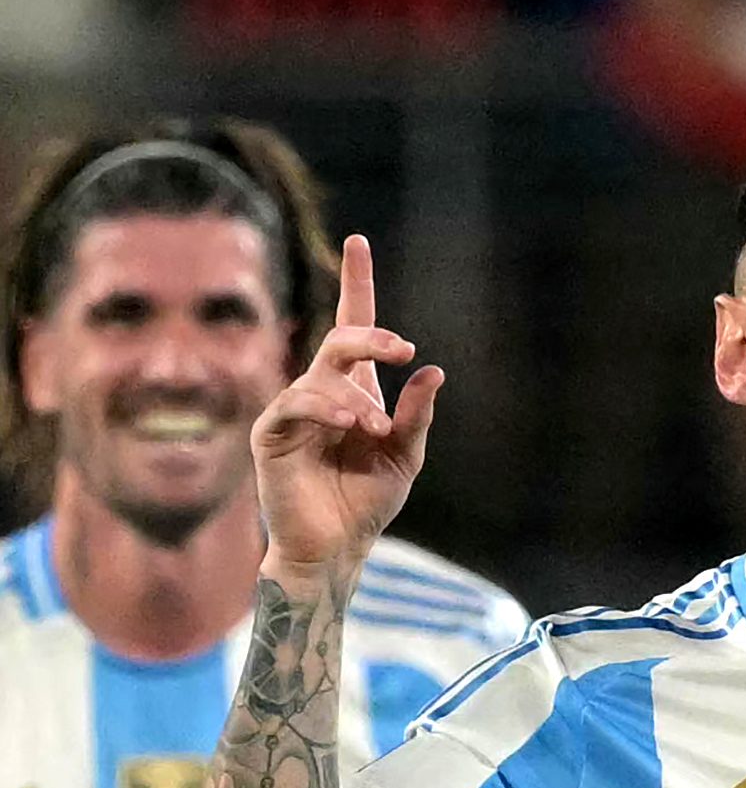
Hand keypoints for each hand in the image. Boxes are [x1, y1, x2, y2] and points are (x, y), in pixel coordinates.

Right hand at [251, 235, 442, 579]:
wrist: (336, 546)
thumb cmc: (367, 501)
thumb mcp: (405, 454)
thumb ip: (416, 415)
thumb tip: (432, 370)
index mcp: (355, 390)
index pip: (352, 326)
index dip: (356, 283)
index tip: (358, 241)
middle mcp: (323, 391)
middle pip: (342, 340)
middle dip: (372, 337)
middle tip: (404, 350)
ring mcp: (294, 410)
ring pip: (323, 374)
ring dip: (356, 396)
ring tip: (374, 429)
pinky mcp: (272, 433)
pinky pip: (296, 403)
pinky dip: (326, 408)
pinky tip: (350, 426)